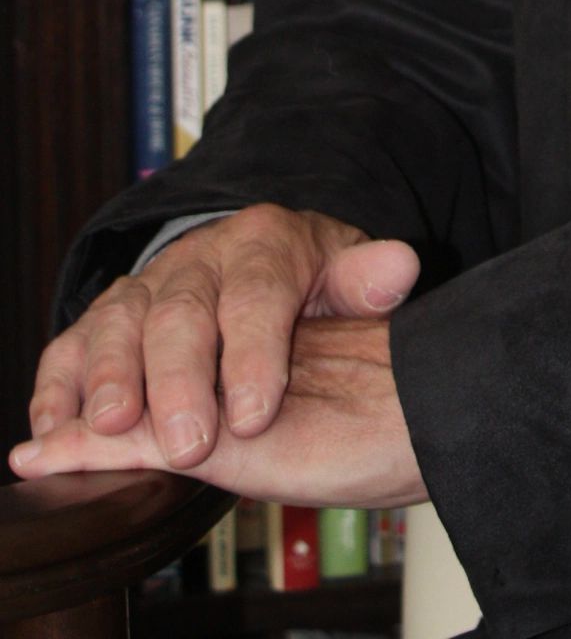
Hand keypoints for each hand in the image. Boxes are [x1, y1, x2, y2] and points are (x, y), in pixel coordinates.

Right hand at [17, 204, 419, 468]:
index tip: (257, 414)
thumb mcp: (342, 270)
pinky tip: (56, 425)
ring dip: (114, 376)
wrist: (248, 255)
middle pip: (181, 312)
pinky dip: (60, 382)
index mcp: (262, 243)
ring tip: (115, 426)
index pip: (257, 294)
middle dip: (181, 379)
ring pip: (120, 322)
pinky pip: (71, 344)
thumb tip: (401, 267)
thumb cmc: (299, 280)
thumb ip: (367, 279)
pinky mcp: (102, 318)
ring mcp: (144, 286)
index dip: (254, 355)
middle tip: (189, 440)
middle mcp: (196, 259)